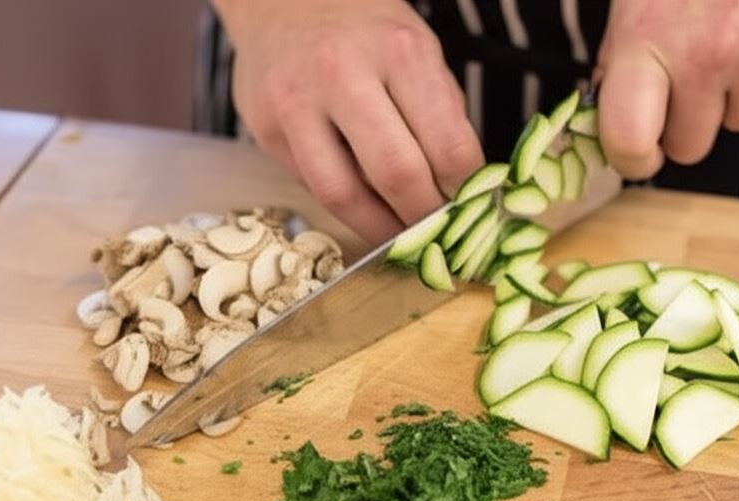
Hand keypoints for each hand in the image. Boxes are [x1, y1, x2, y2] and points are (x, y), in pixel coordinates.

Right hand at [214, 0, 484, 242]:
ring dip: (381, 229)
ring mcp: (295, 103)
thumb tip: (462, 191)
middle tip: (440, 234)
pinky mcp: (265, 131)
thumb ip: (440, 116)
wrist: (281, 1)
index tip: (474, 209)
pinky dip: (347, 209)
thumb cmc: (365, 32)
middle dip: (425, 218)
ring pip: (343, 194)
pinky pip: (313, 187)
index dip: (465, 190)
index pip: (447, 145)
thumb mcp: (418, 52)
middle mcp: (342, 73)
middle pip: (395, 173)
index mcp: (398, 50)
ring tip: (403, 239)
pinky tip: (368, 213)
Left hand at [596, 0, 738, 178]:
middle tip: (686, 81)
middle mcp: (704, 59)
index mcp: (646, 41)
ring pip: (737, 123)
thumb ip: (623, 57)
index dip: (630, 158)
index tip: (636, 153)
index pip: (627, 140)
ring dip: (731, 95)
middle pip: (688, 147)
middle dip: (684, 124)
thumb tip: (608, 117)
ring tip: (732, 37)